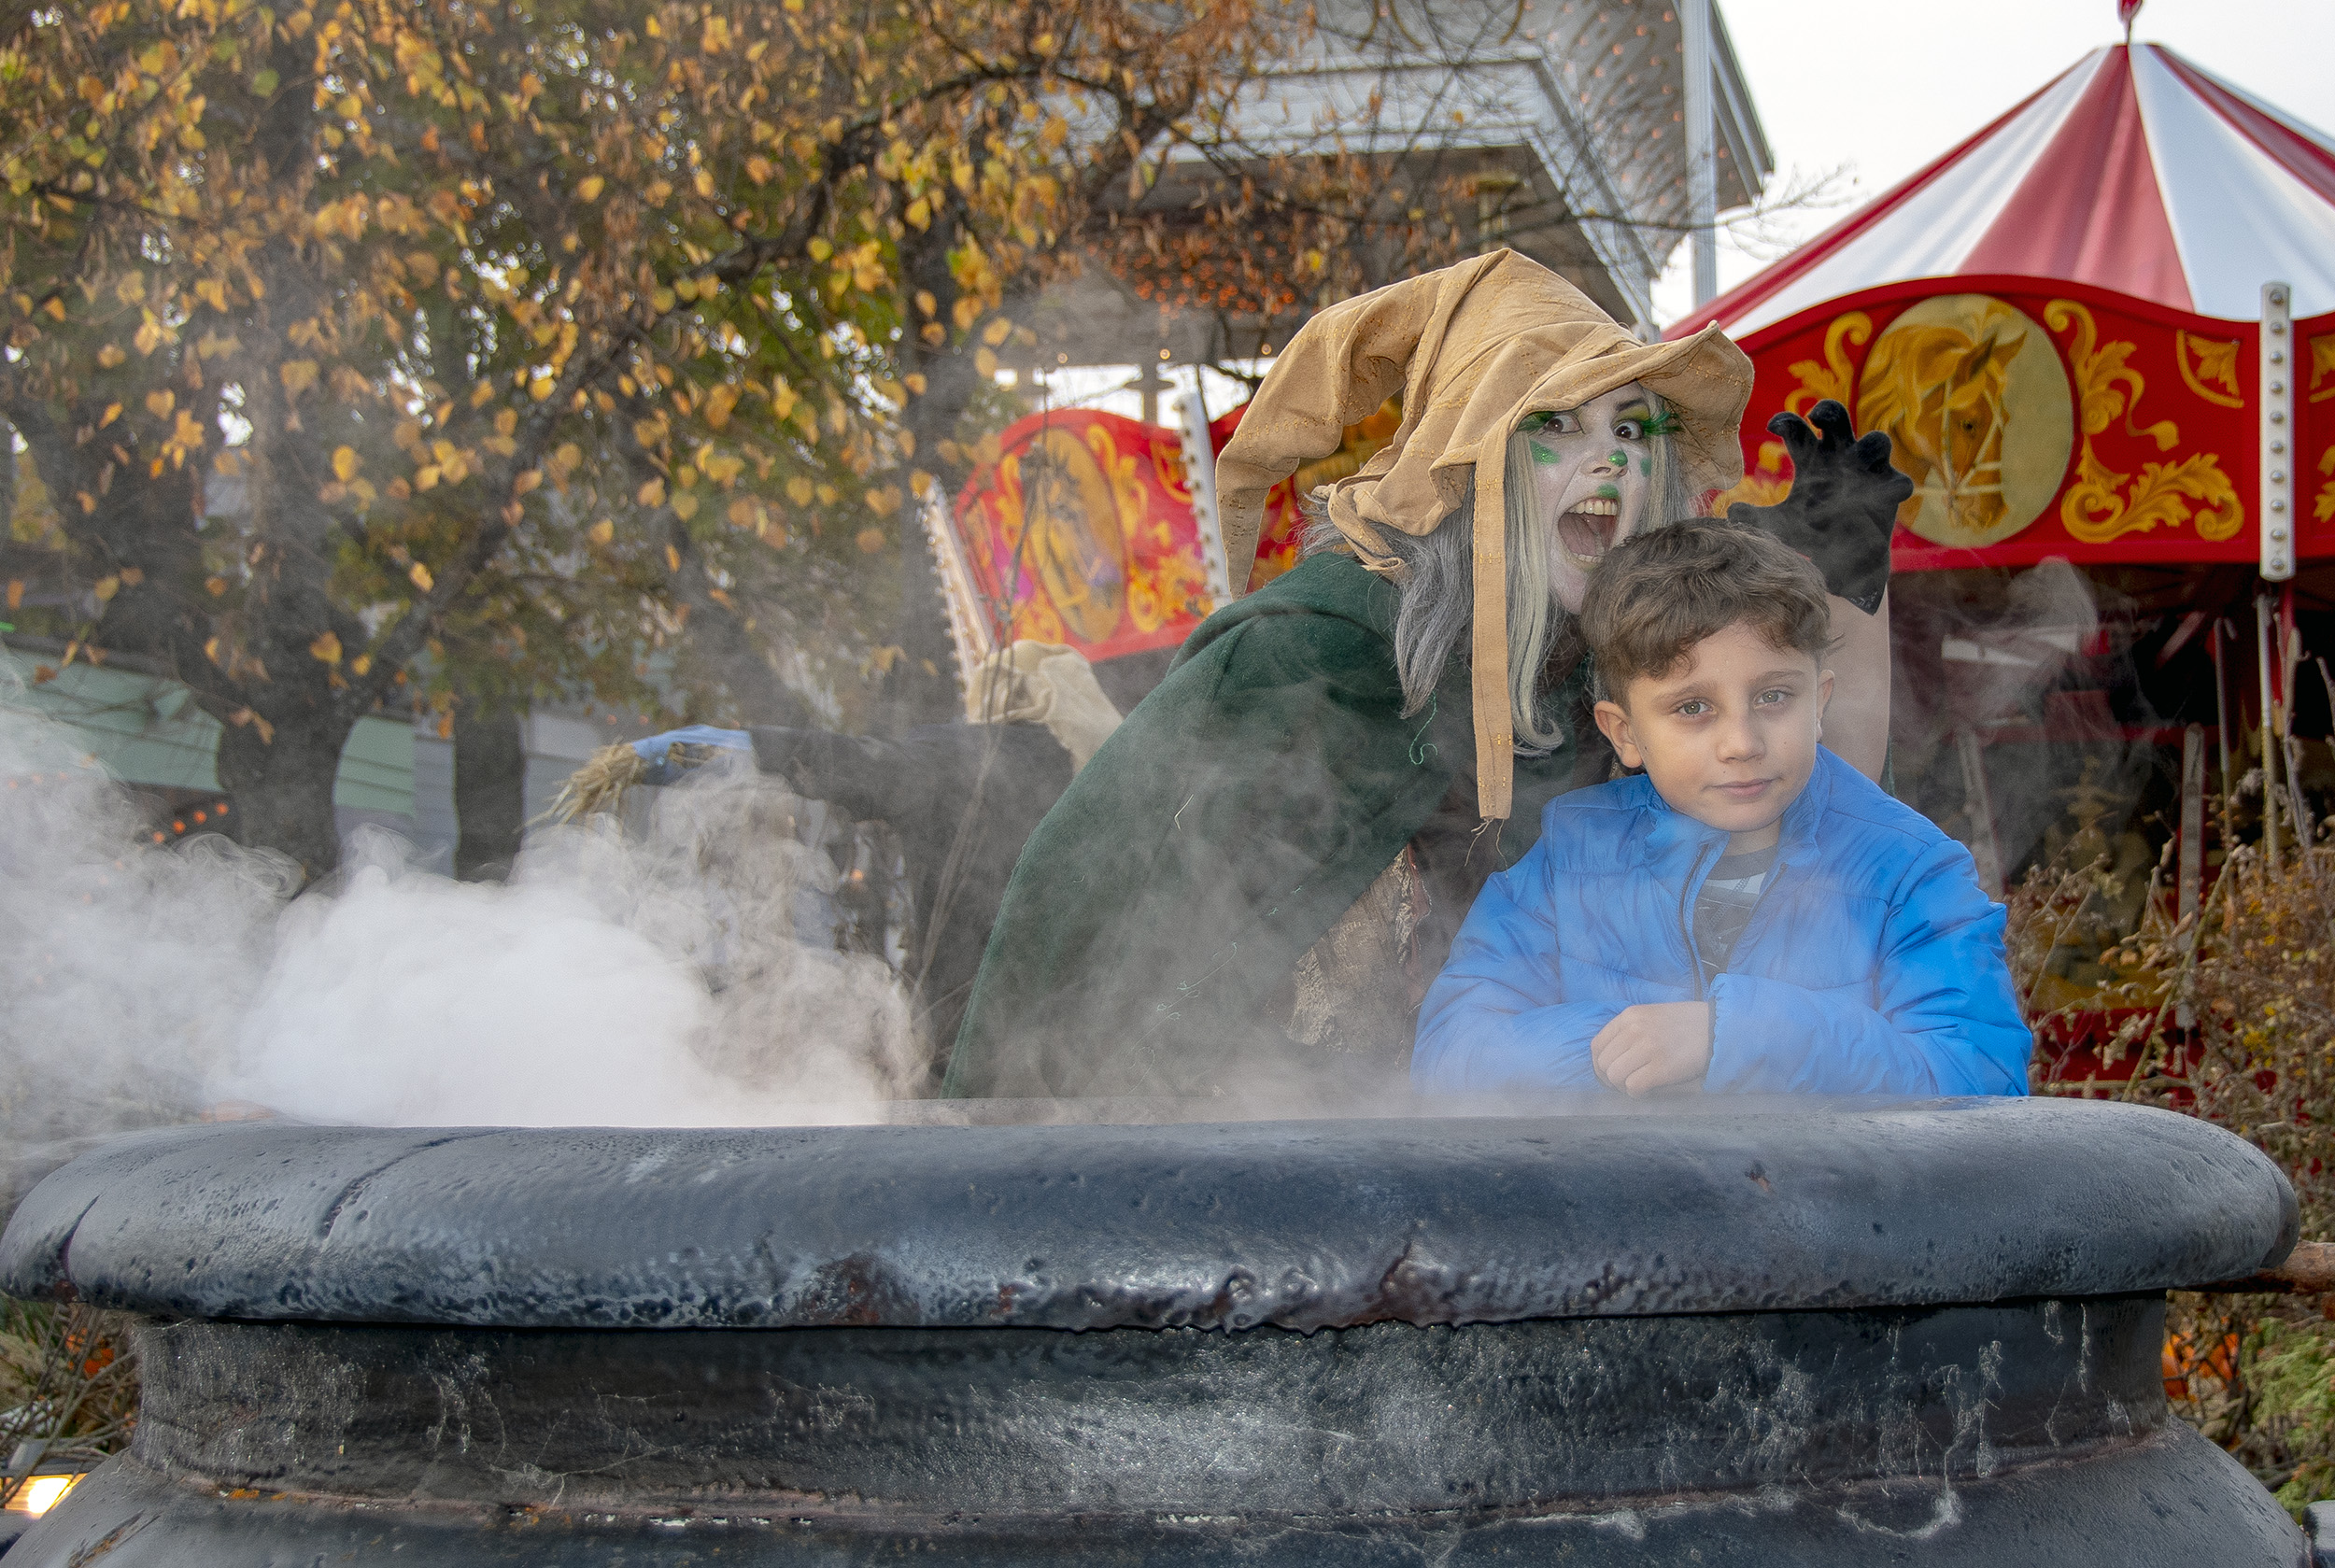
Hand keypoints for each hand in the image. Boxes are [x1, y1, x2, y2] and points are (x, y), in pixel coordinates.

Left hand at [1591, 1002, 1712, 1096]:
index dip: (1600, 1065)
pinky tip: (1647, 1090)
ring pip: (1615, 1076)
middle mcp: (1634, 1029)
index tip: (1610, 1073)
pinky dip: (1637, 1093)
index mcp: (1629, 1016)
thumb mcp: (1651, 1015)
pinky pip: (1633, 1086)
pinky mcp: (1662, 1067)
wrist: (1716, 1028)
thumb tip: (1609, 1056)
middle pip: (1604, 1063)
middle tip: (1626, 1082)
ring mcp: (1648, 1048)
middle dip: (1611, 1079)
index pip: (1597, 1045)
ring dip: (1623, 1087)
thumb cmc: (1684, 1024)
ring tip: (1638, 1085)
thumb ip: (1628, 1029)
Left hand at [1726, 399, 1909, 615]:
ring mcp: (1868, 472)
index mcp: (1813, 459)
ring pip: (1877, 441)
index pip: (1800, 429)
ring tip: (1857, 457)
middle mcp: (1841, 457)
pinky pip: (1900, 482)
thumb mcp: (1780, 526)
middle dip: (1830, 411)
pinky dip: (1896, 486)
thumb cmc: (1811, 534)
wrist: (1843, 563)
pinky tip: (1888, 494)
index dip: (1788, 421)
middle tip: (1816, 415)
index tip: (1772, 426)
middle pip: (1839, 417)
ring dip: (1869, 445)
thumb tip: (1730, 513)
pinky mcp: (1889, 491)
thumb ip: (1757, 519)